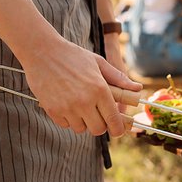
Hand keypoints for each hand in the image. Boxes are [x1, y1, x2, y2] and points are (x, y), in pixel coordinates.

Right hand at [21, 36, 141, 136]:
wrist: (43, 51)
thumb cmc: (74, 56)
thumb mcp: (99, 63)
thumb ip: (119, 78)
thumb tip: (138, 88)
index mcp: (100, 90)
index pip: (113, 120)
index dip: (118, 129)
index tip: (118, 130)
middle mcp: (85, 101)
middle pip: (98, 129)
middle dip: (101, 125)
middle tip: (98, 114)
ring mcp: (67, 107)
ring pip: (81, 129)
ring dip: (83, 122)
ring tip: (81, 106)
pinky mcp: (52, 110)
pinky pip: (65, 125)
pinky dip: (68, 119)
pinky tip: (67, 104)